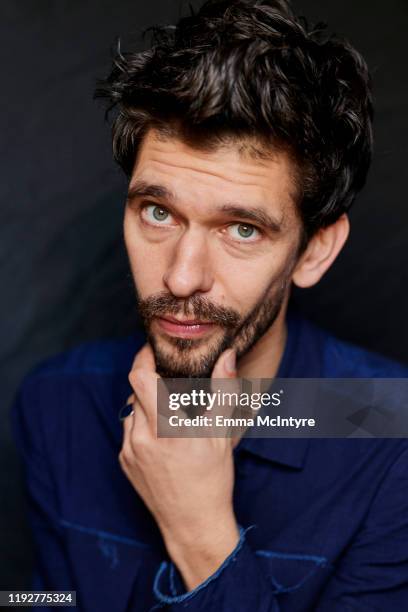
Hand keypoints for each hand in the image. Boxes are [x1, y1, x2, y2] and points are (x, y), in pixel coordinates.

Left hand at [119, 343, 239, 589]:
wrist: (192, 523)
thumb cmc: (212, 478)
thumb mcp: (221, 432)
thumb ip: (223, 390)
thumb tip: (227, 356)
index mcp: (167, 426)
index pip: (139, 377)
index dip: (143, 357)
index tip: (153, 350)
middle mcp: (141, 437)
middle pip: (134, 390)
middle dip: (150, 381)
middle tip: (169, 383)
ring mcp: (129, 451)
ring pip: (130, 410)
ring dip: (146, 404)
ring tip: (170, 416)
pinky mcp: (124, 462)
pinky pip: (128, 430)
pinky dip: (142, 425)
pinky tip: (162, 439)